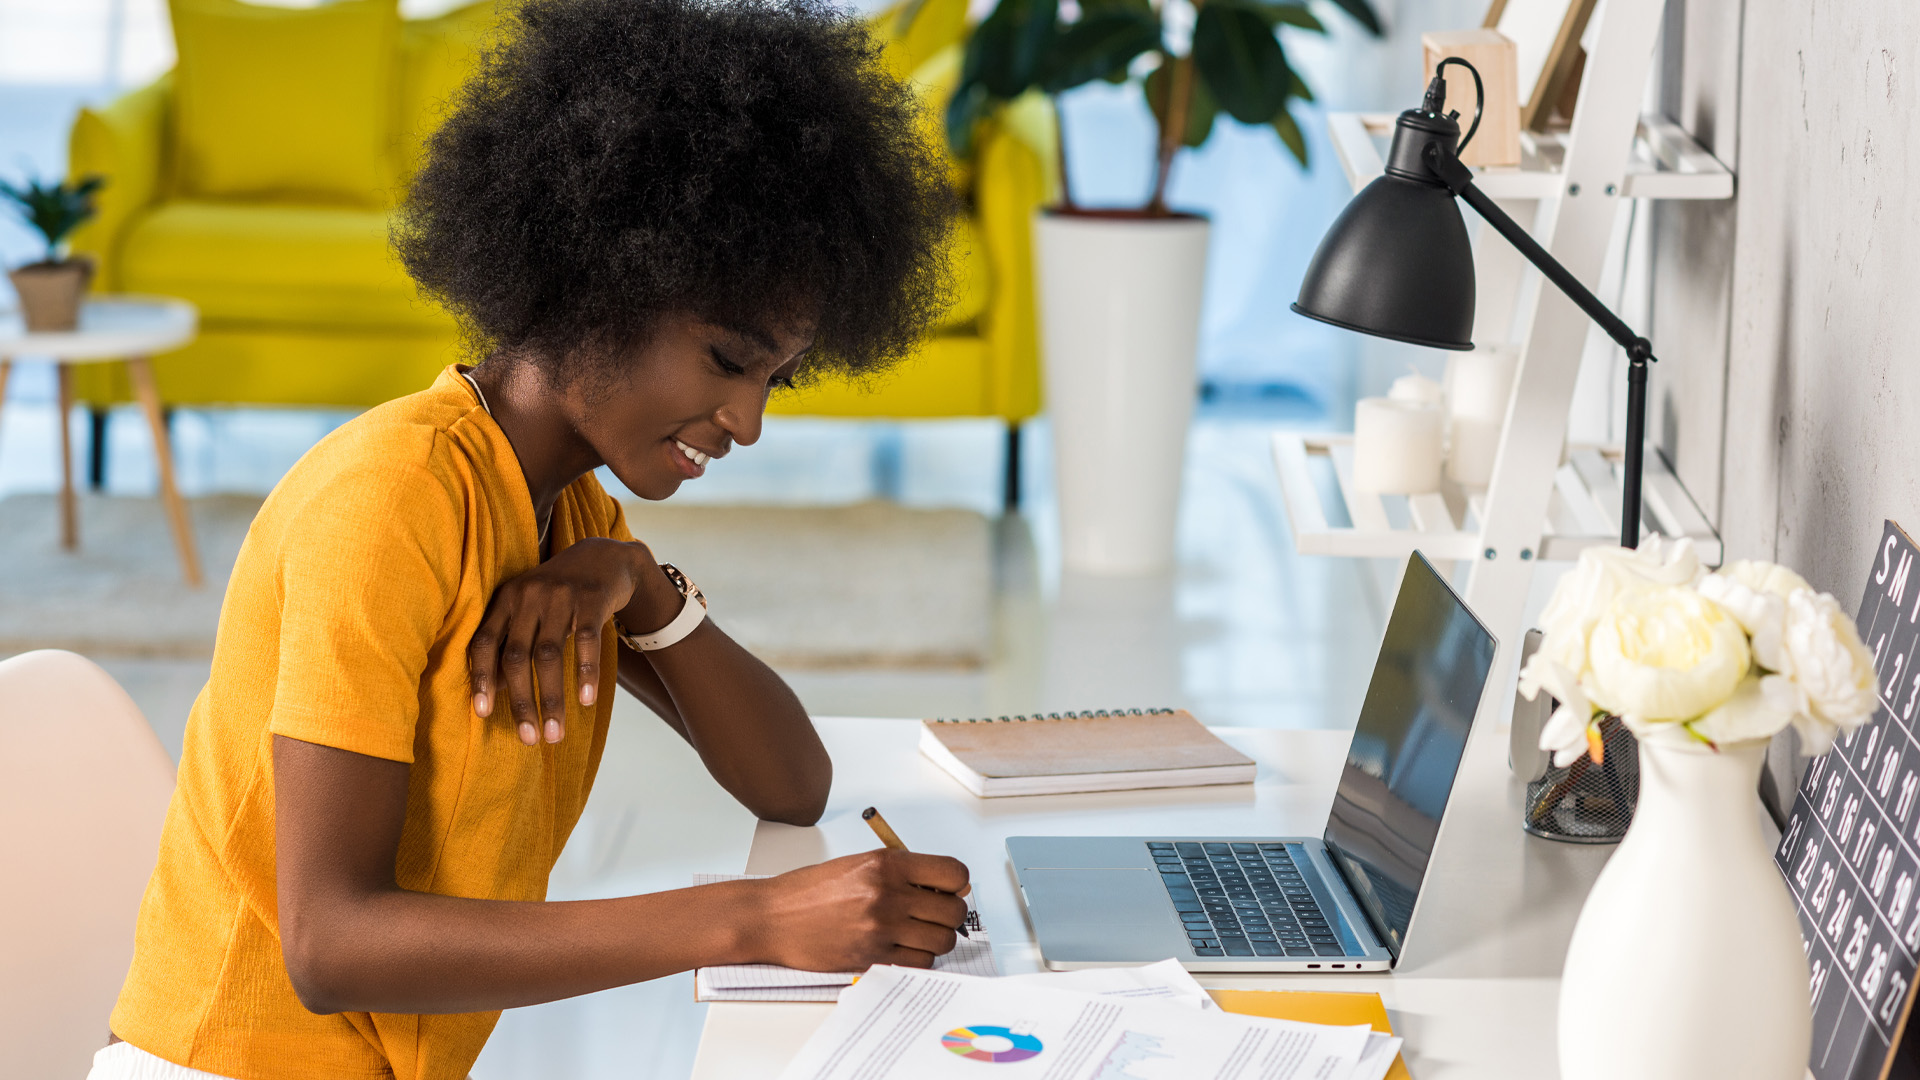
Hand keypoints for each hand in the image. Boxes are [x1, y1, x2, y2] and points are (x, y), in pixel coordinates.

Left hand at [468, 538, 678, 744]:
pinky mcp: (592, 598)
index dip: (481, 679)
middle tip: (529, 739)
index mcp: (506, 599)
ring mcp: (561, 595)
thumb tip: (493, 691)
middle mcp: (529, 595)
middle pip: (517, 656)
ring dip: (552, 698)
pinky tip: (586, 701)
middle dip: (521, 702)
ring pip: (550, 655)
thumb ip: (511, 640)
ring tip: (555, 733)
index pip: (484, 642)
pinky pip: (587, 642)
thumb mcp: (529, 607)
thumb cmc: (560, 593)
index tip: (482, 714)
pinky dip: (585, 674)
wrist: (607, 557)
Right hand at [743, 850, 970, 971]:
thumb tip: (942, 886)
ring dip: (935, 939)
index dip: (957, 884)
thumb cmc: (808, 891)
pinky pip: (919, 963)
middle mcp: (887, 894)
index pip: (953, 873)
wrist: (771, 916)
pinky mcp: (872, 956)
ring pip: (941, 941)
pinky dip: (918, 959)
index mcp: (886, 863)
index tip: (949, 890)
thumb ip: (900, 871)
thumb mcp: (857, 864)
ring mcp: (881, 927)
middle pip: (953, 911)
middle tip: (934, 915)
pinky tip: (902, 949)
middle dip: (949, 915)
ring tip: (916, 933)